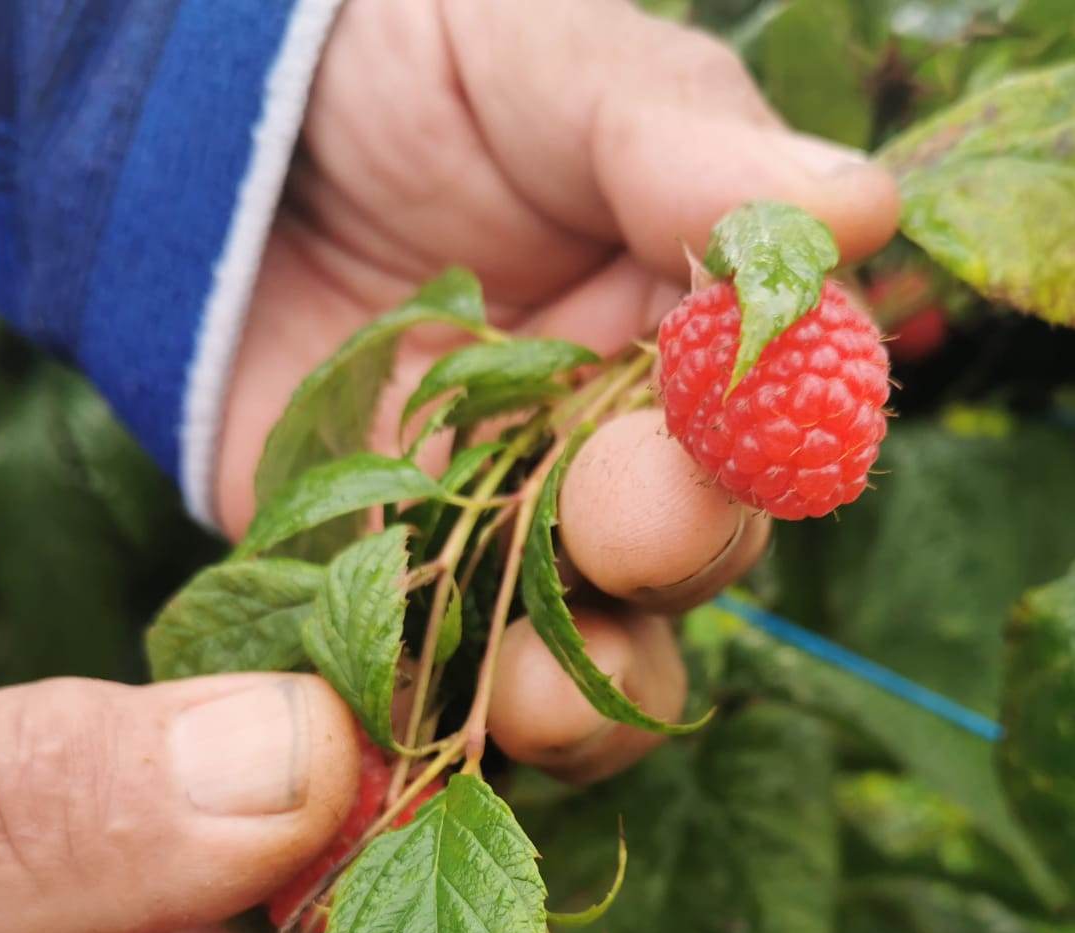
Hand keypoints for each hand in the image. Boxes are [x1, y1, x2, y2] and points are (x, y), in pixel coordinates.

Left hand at [220, 0, 898, 780]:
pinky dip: (415, 715)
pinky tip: (395, 725)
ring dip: (577, 689)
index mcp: (692, 332)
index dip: (782, 438)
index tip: (767, 432)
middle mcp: (613, 448)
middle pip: (689, 548)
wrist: (210, 125)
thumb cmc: (414, 62)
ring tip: (534, 693)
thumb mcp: (554, 62)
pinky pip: (419, 676)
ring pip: (579, 649)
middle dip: (672, 550)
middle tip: (631, 518)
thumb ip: (686, 146)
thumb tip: (863, 208)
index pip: (782, 413)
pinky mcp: (381, 583)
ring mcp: (498, 529)